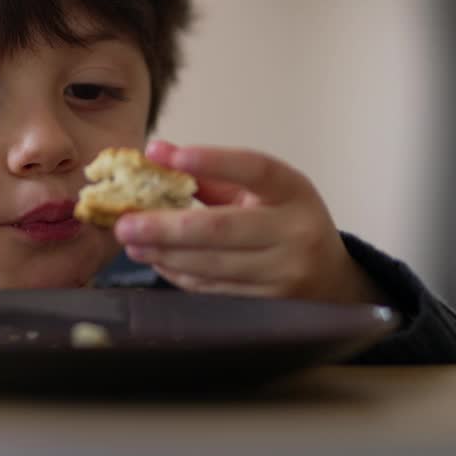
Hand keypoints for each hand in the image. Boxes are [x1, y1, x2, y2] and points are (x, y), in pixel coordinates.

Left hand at [114, 139, 386, 304]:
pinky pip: (212, 289)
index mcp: (293, 191)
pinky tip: (156, 260)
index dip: (213, 161)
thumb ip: (211, 172)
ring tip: (131, 242)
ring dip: (164, 254)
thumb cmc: (285, 221)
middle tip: (124, 223)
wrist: (331, 280)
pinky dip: (178, 274)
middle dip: (166, 227)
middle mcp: (294, 232)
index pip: (255, 169)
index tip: (170, 155)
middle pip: (221, 228)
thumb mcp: (262, 191)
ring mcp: (283, 273)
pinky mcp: (268, 304)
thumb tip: (156, 151)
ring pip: (211, 265)